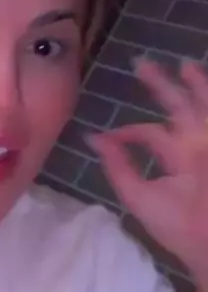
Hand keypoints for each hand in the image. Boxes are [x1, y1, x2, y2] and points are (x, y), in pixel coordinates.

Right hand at [87, 59, 207, 277]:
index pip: (148, 132)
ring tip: (188, 65)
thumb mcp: (141, 200)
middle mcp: (202, 141)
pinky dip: (206, 108)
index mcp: (182, 151)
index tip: (104, 139)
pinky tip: (203, 99)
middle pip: (182, 104)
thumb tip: (95, 139)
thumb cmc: (181, 229)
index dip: (125, 133)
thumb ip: (118, 167)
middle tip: (142, 62)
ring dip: (198, 85)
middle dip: (160, 83)